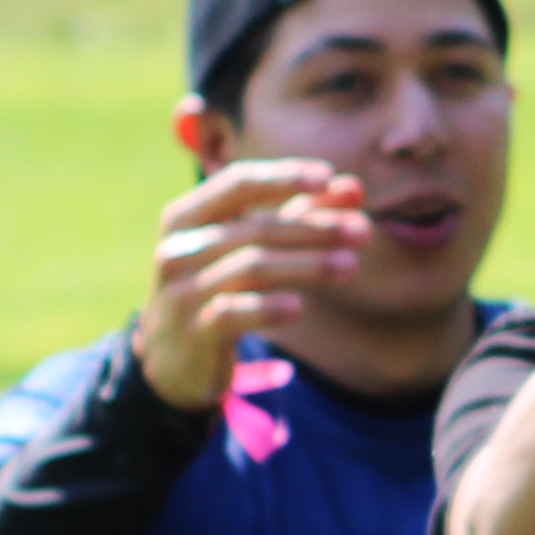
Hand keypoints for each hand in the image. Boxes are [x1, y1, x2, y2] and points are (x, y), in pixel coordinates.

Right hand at [139, 158, 370, 407]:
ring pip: (251, 268)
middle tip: (361, 231)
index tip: (327, 177)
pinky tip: (299, 307)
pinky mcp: (192, 331)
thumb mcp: (251, 248)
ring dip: (307, 265)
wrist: (173, 358)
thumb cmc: (218, 288)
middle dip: (313, 228)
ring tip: (350, 266)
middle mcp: (179, 248)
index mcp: (187, 216)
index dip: (283, 177)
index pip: (238, 183)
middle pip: (256, 229)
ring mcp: (181, 290)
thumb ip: (300, 215)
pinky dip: (268, 308)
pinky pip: (232, 312)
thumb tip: (354, 188)